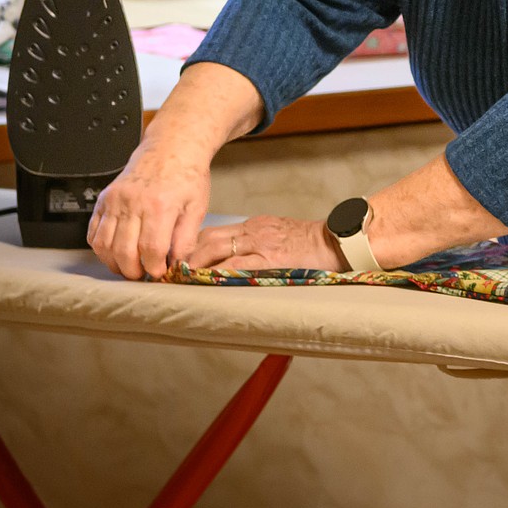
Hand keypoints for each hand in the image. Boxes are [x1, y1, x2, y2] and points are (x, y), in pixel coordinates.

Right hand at [86, 136, 211, 279]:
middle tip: (144, 274)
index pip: (151, 249)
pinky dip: (101, 248)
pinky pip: (93, 232)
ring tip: (129, 266)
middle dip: (134, 271)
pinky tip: (115, 252)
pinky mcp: (104, 199)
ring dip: (115, 263)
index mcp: (160, 205)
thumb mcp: (196, 208)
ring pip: (104, 245)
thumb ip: (186, 239)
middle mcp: (133, 202)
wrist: (170, 148)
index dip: (154, 268)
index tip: (160, 273)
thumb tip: (176, 265)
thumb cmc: (186, 176)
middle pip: (124, 251)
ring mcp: (115, 200)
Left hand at [188, 215, 342, 272]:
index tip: (181, 259)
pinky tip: (205, 282)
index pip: (216, 232)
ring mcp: (260, 244)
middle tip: (173, 270)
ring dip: (196, 264)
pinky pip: (236, 265)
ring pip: (217, 249)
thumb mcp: (279, 235)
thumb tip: (236, 260)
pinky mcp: (268, 258)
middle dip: (189, 254)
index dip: (195, 245)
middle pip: (210, 237)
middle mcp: (253, 231)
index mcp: (255, 225)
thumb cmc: (310, 244)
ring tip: (182, 278)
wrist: (334, 242)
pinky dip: (217, 273)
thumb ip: (258, 244)